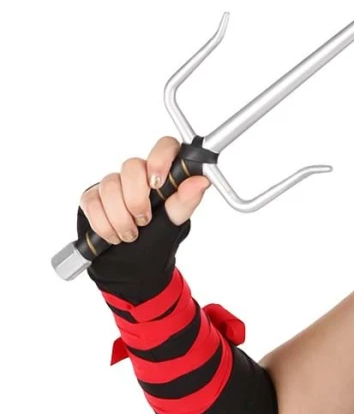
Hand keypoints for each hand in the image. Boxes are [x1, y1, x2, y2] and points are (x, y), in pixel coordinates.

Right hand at [79, 136, 210, 246]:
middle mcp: (136, 175)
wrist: (133, 267)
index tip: (157, 184)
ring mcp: (112, 184)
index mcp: (161, 175)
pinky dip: (105, 225)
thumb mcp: (175, 223)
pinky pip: (92, 203)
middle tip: (144, 221)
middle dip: (136, 200)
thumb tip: (201, 180)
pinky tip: (115, 236)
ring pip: (109, 186)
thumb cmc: (156, 241)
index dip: (159, 158)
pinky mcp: (92, 198)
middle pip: (130, 166)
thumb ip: (186, 201)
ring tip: (131, 235)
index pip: (164, 146)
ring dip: (121, 218)